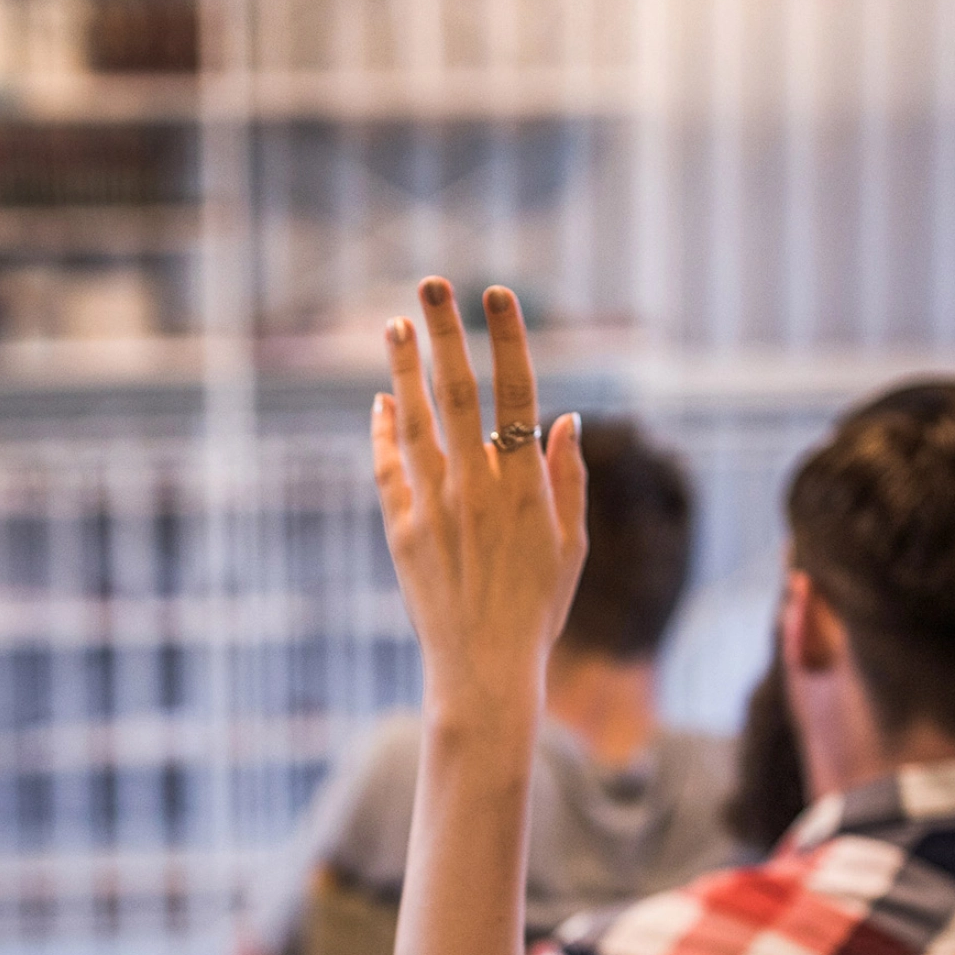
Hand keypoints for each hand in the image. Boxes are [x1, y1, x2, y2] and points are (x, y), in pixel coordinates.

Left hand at [372, 278, 585, 726]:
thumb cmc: (538, 611)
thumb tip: (568, 419)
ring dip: (404, 368)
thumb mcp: (571, 547)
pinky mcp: (402, 530)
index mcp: (528, 488)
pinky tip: (382, 400)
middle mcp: (479, 488)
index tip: (496, 294)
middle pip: (459, 393)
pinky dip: (383, 430)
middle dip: (445, 333)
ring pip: (415, 421)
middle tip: (431, 284)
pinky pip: (388, 467)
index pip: (519, 394)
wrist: (483, 670)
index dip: (508, 339)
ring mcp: (436, 507)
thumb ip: (568, 480)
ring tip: (394, 324)